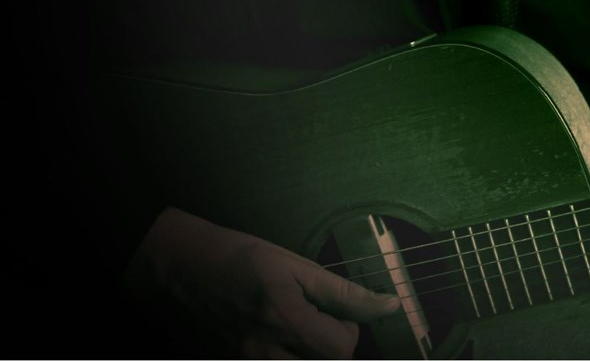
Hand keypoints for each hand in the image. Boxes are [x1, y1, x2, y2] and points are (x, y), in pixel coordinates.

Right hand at [124, 206, 399, 357]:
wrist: (182, 267)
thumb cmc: (239, 256)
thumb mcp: (293, 263)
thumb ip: (341, 291)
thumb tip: (388, 305)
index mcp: (284, 317)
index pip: (343, 348)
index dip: (350, 328)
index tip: (337, 310)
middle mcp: (265, 350)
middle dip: (332, 345)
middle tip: (318, 319)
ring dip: (311, 353)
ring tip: (300, 331)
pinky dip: (288, 357)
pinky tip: (281, 340)